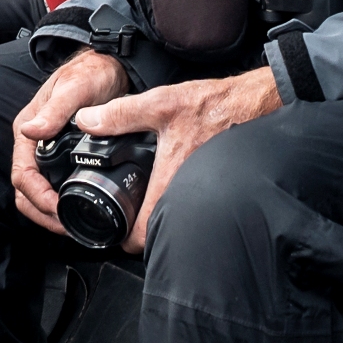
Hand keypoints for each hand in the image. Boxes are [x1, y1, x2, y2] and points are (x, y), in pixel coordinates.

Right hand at [9, 51, 131, 236]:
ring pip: (37, 194)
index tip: (58, 209)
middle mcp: (33, 144)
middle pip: (25, 192)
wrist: (109, 67)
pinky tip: (79, 209)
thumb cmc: (90, 73)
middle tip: (67, 226)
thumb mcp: (75, 89)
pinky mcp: (61, 157)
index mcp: (28, 130)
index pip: (22, 175)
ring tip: (73, 224)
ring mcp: (46, 152)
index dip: (38, 197)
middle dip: (42, 214)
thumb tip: (30, 132)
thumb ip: (54, 111)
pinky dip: (61, 204)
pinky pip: (53, 187)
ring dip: (49, 214)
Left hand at [78, 65, 279, 248]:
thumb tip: (87, 121)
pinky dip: (180, 205)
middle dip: (142, 231)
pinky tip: (173, 188)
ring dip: (161, 219)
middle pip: (161, 232)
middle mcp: (190, 193)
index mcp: (171, 178)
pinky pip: (194, 208)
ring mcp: (206, 194)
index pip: (146, 231)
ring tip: (147, 206)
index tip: (117, 231)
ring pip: (177, 222)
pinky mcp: (218, 188)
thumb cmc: (215, 105)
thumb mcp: (161, 103)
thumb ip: (121, 114)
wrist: (254, 105)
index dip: (127, 239)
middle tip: (127, 219)